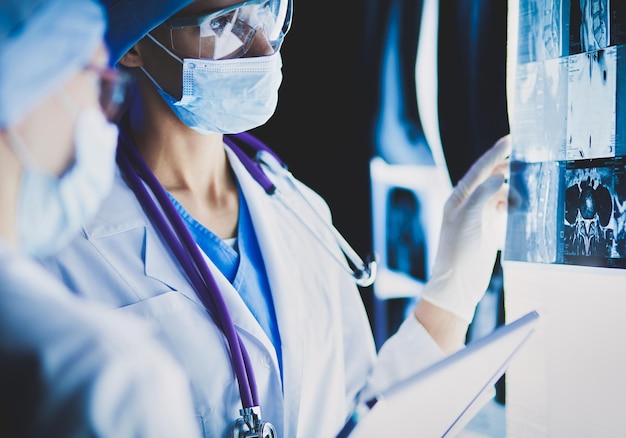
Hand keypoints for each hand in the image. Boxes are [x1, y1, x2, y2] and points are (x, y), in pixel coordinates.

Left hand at [420, 135, 511, 323]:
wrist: (458, 283)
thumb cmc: (457, 252)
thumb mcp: (469, 220)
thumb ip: (482, 195)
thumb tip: (499, 175)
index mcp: (458, 198)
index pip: (479, 170)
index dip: (494, 155)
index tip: (510, 140)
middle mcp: (468, 204)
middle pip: (489, 179)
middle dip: (506, 168)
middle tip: (527, 159)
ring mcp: (479, 216)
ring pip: (498, 194)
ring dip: (512, 187)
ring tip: (529, 181)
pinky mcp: (488, 229)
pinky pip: (503, 209)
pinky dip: (513, 204)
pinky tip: (524, 202)